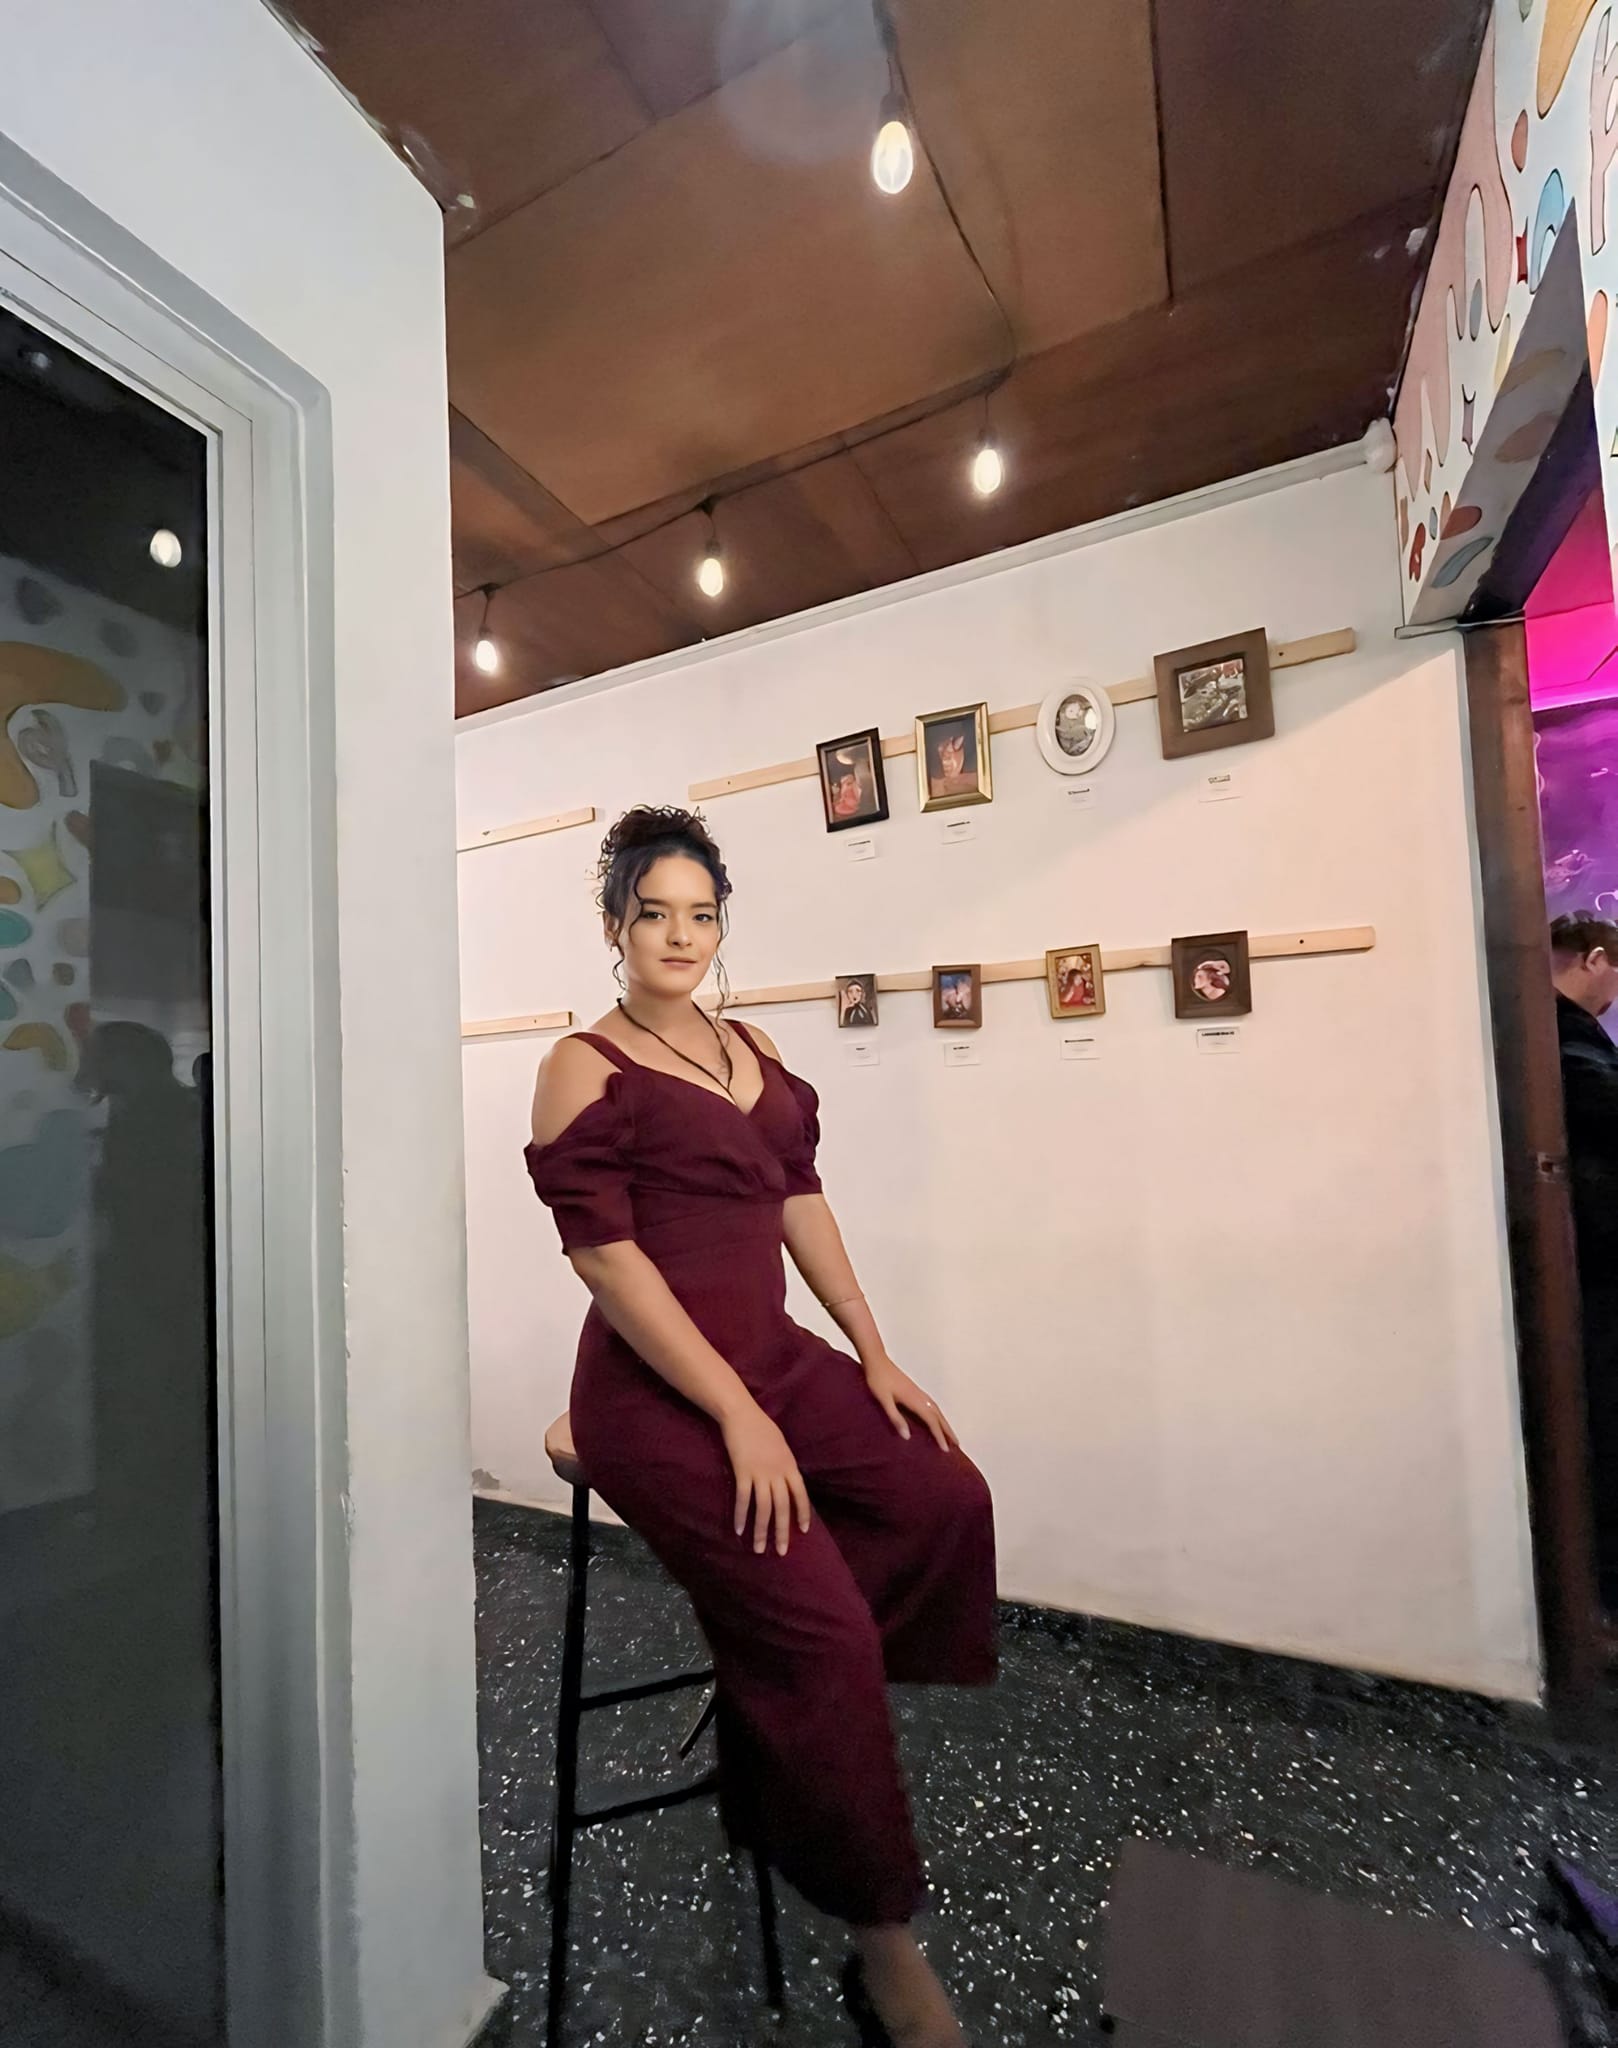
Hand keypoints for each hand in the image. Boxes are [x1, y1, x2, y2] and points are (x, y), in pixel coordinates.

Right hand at [721, 1403, 812, 1555]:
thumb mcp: (781, 1446)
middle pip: (782, 1507)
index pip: (800, 1495)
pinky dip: (741, 1515)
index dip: (802, 1513)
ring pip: (763, 1508)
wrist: (741, 1415)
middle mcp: (777, 1472)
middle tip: (781, 1552)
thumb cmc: (761, 1427)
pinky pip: (743, 1498)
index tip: (803, 1531)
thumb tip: (786, 1480)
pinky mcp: (742, 1472)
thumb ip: (784, 1465)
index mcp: (789, 1466)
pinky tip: (738, 1529)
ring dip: (761, 1530)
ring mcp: (760, 1473)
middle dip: (782, 1531)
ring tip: (759, 1549)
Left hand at [862, 1357, 958, 1452]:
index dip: (939, 1436)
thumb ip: (895, 1417)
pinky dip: (937, 1415)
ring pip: (936, 1410)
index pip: (931, 1421)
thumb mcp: (883, 1400)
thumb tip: (907, 1437)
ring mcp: (918, 1392)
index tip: (946, 1449)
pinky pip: (931, 1405)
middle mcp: (920, 1396)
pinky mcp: (915, 1390)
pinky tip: (935, 1418)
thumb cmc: (877, 1380)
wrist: (877, 1360)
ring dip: (944, 1423)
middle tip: (957, 1444)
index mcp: (914, 1400)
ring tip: (950, 1435)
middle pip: (938, 1415)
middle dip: (948, 1430)